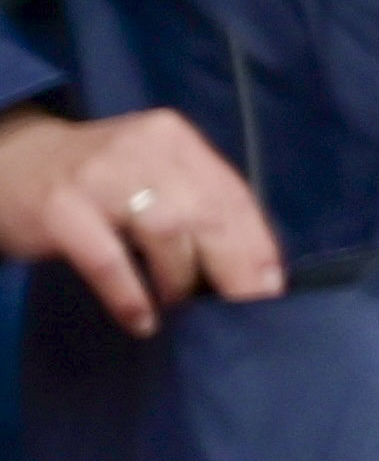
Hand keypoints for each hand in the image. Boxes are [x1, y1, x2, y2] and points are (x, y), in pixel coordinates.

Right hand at [0, 108, 281, 335]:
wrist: (8, 160)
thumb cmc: (95, 178)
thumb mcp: (150, 172)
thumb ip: (196, 203)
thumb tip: (254, 266)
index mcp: (174, 140)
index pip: (231, 193)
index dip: (256, 243)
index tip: (271, 287)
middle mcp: (142, 149)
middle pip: (206, 211)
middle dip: (233, 265)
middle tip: (240, 309)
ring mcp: (99, 176)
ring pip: (166, 230)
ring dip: (181, 278)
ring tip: (181, 307)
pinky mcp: (60, 209)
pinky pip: (107, 259)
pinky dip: (130, 294)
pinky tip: (143, 320)